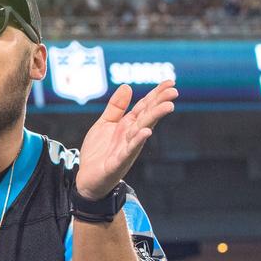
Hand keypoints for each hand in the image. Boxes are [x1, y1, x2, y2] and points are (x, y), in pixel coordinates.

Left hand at [74, 80, 177, 199]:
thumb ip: (116, 107)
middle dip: (160, 103)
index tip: (170, 82)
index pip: (145, 107)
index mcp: (128, 125)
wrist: (86, 178)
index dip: (156, 94)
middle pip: (147, 116)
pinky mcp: (118, 161)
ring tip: (168, 106)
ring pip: (143, 130)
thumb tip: (127, 86)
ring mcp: (127, 148)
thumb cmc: (98, 152)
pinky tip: (146, 131)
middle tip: (174, 91)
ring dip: (154, 118)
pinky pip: (129, 149)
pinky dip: (138, 140)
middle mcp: (131, 135)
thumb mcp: (104, 124)